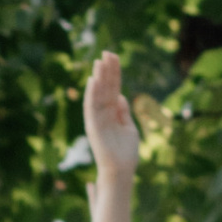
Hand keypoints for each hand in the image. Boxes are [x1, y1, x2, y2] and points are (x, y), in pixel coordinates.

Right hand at [84, 50, 138, 185]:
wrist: (122, 170)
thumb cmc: (127, 152)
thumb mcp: (129, 128)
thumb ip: (124, 112)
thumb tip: (121, 96)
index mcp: (113, 112)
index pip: (113, 87)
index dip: (114, 72)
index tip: (114, 56)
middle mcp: (104, 112)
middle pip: (105, 87)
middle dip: (106, 70)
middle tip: (107, 52)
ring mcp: (98, 118)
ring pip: (98, 94)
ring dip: (99, 77)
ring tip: (100, 61)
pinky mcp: (93, 126)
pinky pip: (92, 107)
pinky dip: (92, 94)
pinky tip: (94, 80)